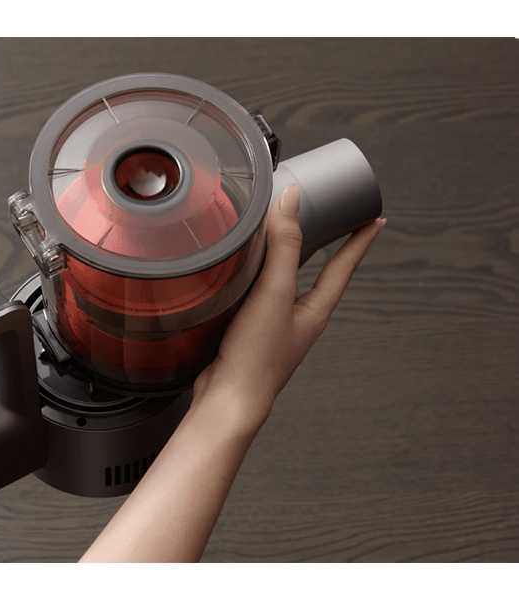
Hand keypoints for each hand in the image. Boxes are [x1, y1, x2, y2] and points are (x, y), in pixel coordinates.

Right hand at [190, 186, 384, 436]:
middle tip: (329, 221)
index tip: (374, 219)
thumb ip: (284, 246)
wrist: (227, 399)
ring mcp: (274, 327)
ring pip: (285, 284)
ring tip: (282, 238)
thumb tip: (291, 201)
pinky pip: (257, 297)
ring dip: (284, 260)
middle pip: (318, 273)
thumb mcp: (275, 293)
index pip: (344, 266)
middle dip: (324, 246)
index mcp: (315, 310)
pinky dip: (254, 278)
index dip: (360, 240)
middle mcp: (299, 318)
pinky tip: (238, 275)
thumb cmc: (257, 357)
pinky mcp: (248, 333)